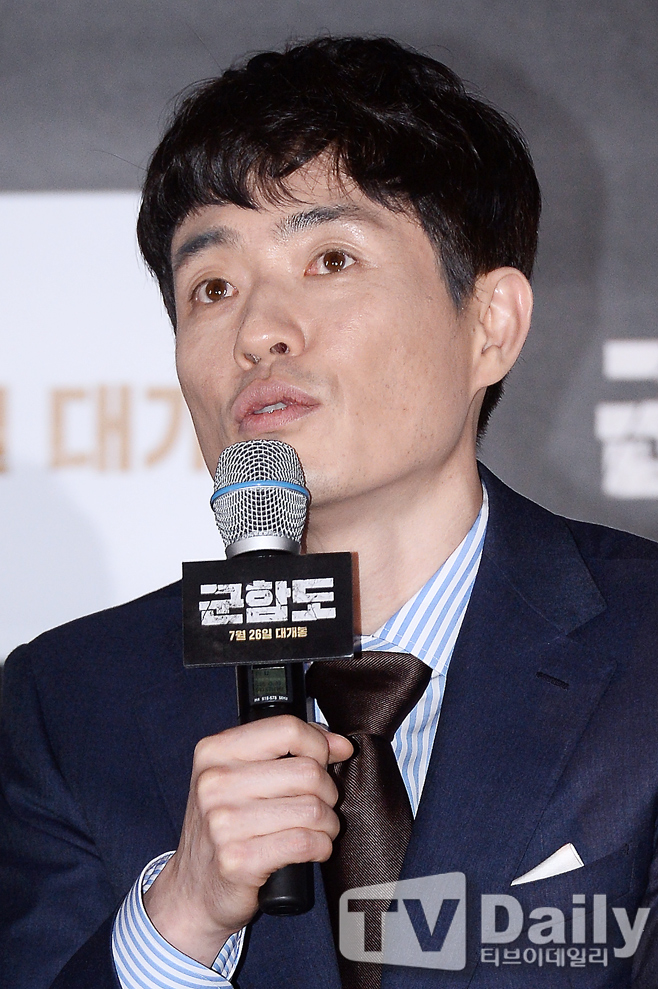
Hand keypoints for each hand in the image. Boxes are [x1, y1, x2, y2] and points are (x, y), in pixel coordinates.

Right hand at [143, 715, 352, 965]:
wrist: (193, 889)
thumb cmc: (225, 826)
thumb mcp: (241, 776)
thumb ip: (287, 749)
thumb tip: (339, 744)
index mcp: (215, 751)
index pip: (286, 728)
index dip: (318, 744)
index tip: (327, 759)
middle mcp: (215, 783)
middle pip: (307, 771)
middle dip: (327, 791)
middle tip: (320, 804)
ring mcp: (223, 822)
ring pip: (312, 809)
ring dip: (327, 823)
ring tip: (318, 829)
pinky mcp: (238, 861)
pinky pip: (304, 843)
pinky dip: (321, 846)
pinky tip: (314, 848)